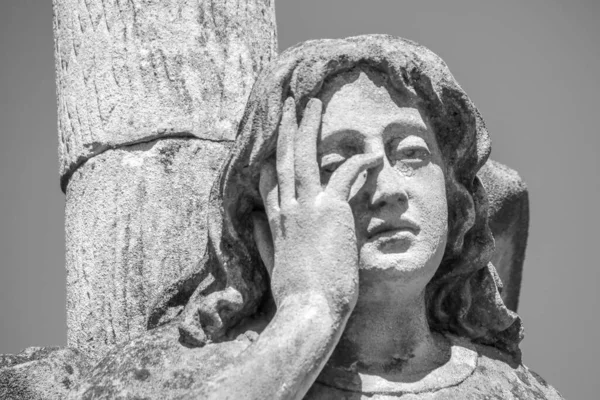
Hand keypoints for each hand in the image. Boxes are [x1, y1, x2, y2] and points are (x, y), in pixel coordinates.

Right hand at [253, 97, 381, 317]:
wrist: (308, 310)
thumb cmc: (296, 295)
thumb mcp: (275, 265)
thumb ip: (266, 241)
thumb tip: (256, 225)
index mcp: (276, 222)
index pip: (269, 181)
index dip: (272, 157)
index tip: (274, 140)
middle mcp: (287, 209)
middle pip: (281, 159)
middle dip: (285, 128)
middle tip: (290, 104)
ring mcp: (307, 207)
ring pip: (303, 155)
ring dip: (308, 126)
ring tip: (312, 103)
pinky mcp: (330, 210)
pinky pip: (344, 174)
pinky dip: (359, 162)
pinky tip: (371, 153)